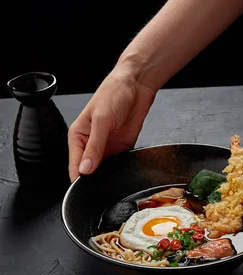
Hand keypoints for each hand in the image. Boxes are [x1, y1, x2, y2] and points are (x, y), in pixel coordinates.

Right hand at [68, 64, 155, 180]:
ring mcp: (107, 148)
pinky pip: (120, 165)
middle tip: (102, 185)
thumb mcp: (101, 120)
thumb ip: (94, 147)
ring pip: (105, 170)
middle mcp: (91, 144)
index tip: (86, 188)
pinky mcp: (122, 149)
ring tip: (113, 178)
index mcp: (78, 136)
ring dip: (109, 175)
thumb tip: (85, 169)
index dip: (79, 178)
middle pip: (89, 171)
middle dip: (94, 179)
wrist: (136, 86)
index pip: (75, 165)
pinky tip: (124, 170)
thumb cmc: (114, 93)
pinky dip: (122, 169)